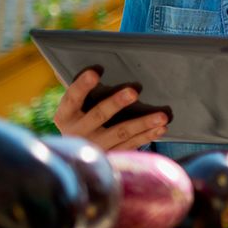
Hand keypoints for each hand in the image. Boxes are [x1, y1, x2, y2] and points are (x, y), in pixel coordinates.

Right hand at [52, 69, 168, 150]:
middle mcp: (77, 132)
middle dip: (116, 103)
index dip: (82, 85)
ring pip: (121, 133)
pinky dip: (147, 136)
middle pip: (99, 115)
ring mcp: (94, 146)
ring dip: (142, 123)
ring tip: (162, 116)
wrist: (75, 158)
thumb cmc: (80, 121)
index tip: (94, 72)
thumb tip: (98, 70)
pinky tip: (161, 128)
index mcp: (66, 116)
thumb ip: (85, 93)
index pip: (72, 98)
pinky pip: (131, 145)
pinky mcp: (109, 157)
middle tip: (133, 92)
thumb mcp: (75, 110)